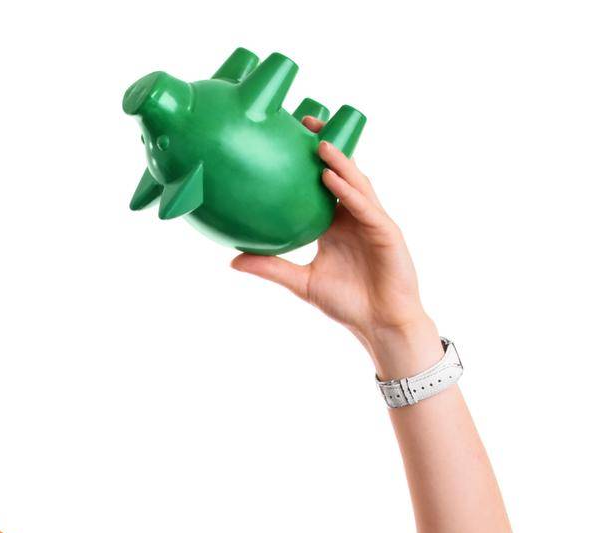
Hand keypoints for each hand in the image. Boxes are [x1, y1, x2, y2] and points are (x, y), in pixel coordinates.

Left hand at [230, 117, 431, 357]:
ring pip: (356, 183)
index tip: (288, 137)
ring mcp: (372, 220)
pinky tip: (331, 178)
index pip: (322, 184)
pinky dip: (348, 192)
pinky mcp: (385, 231)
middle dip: (326, 146)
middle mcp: (355, 216)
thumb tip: (232, 261)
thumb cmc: (348, 304)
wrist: (380, 325)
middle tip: (304, 121)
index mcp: (336, 224)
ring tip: (318, 144)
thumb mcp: (301, 282)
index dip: (309, 161)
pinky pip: (365, 207)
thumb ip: (271, 268)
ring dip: (339, 162)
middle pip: (342, 172)